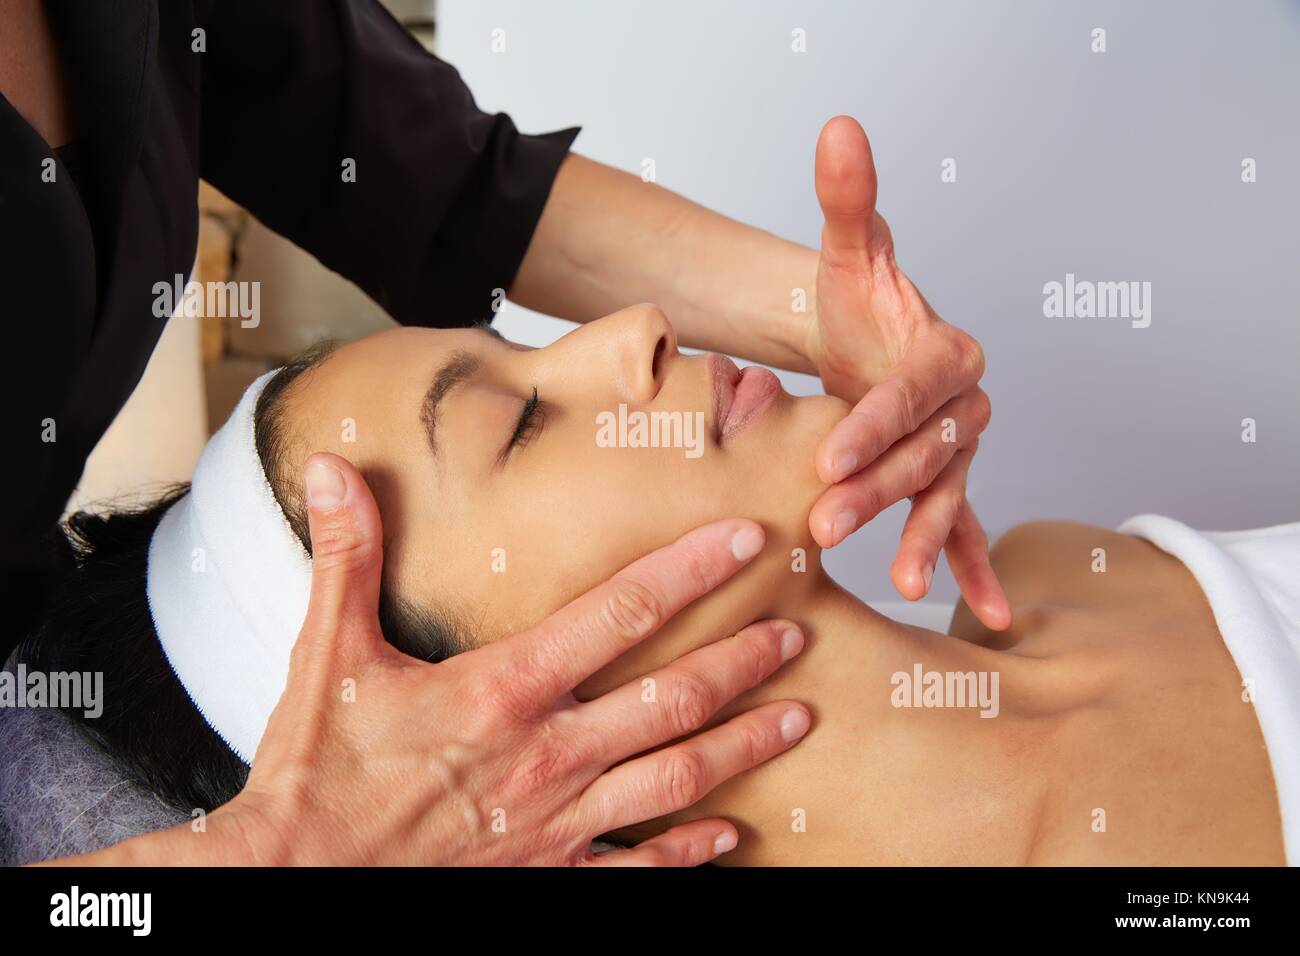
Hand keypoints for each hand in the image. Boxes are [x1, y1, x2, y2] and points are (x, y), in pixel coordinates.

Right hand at [219, 453, 808, 865]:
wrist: (299, 878)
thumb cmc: (316, 771)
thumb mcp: (327, 652)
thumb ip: (345, 556)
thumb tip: (334, 468)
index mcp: (503, 690)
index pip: (618, 614)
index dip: (690, 572)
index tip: (745, 541)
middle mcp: (546, 754)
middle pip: (671, 700)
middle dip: (742, 662)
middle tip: (797, 632)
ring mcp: (554, 820)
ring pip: (674, 780)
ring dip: (742, 746)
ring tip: (799, 718)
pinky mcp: (546, 872)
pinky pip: (634, 866)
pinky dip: (687, 853)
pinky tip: (729, 838)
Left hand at [804, 116, 1009, 630]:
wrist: (865, 338)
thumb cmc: (856, 301)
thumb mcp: (848, 252)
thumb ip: (847, 198)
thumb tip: (839, 128)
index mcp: (945, 349)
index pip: (911, 389)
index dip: (875, 421)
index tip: (829, 455)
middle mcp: (964, 402)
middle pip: (925, 450)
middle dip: (879, 487)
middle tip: (825, 521)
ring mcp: (959, 449)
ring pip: (944, 494)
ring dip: (924, 536)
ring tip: (904, 583)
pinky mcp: (947, 482)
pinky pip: (968, 529)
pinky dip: (976, 567)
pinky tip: (988, 615)